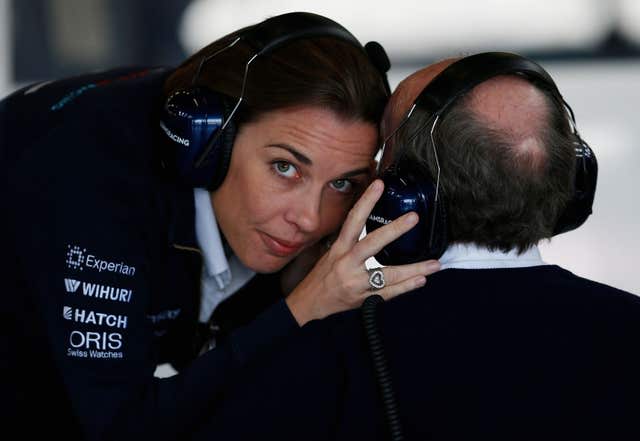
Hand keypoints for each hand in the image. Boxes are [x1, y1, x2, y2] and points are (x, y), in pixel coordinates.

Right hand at [285, 179, 440, 325]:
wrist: (308, 305)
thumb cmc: (320, 278)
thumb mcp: (330, 255)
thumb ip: (349, 243)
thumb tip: (366, 225)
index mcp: (339, 249)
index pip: (353, 220)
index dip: (366, 201)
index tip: (379, 185)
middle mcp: (347, 263)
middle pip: (372, 243)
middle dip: (394, 230)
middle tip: (414, 217)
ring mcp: (355, 283)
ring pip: (388, 274)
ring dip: (413, 269)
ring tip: (434, 264)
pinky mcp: (362, 299)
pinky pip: (388, 293)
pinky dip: (405, 287)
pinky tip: (421, 280)